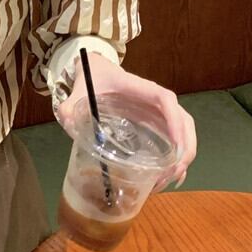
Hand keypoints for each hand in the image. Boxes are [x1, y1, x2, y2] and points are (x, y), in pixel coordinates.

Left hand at [57, 52, 196, 190]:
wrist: (97, 71)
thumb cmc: (92, 78)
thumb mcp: (78, 90)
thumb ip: (69, 105)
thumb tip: (66, 122)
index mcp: (138, 88)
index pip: (164, 99)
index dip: (174, 121)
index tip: (175, 145)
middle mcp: (155, 100)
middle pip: (184, 120)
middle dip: (184, 148)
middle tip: (172, 173)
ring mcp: (159, 112)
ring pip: (185, 131)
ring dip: (183, 156)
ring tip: (170, 180)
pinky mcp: (157, 122)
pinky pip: (176, 138)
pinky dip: (178, 157)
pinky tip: (171, 177)